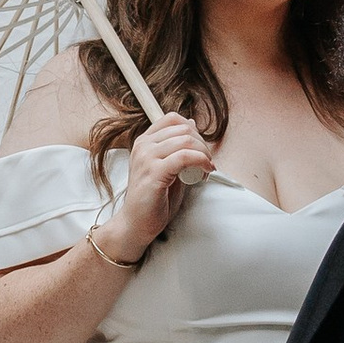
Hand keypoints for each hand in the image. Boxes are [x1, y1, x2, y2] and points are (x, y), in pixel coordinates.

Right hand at [114, 113, 216, 249]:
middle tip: (206, 162)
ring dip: (204, 154)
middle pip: (183, 128)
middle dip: (202, 144)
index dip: (193, 130)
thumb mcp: (168, 167)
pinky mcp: (154, 173)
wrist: (136, 224)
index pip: (172, 119)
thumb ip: (178, 148)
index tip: (200, 149)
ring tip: (205, 170)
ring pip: (186, 140)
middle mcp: (143, 146)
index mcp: (144, 142)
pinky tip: (205, 172)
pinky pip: (185, 157)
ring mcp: (146, 158)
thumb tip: (192, 124)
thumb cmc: (153, 200)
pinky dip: (201, 161)